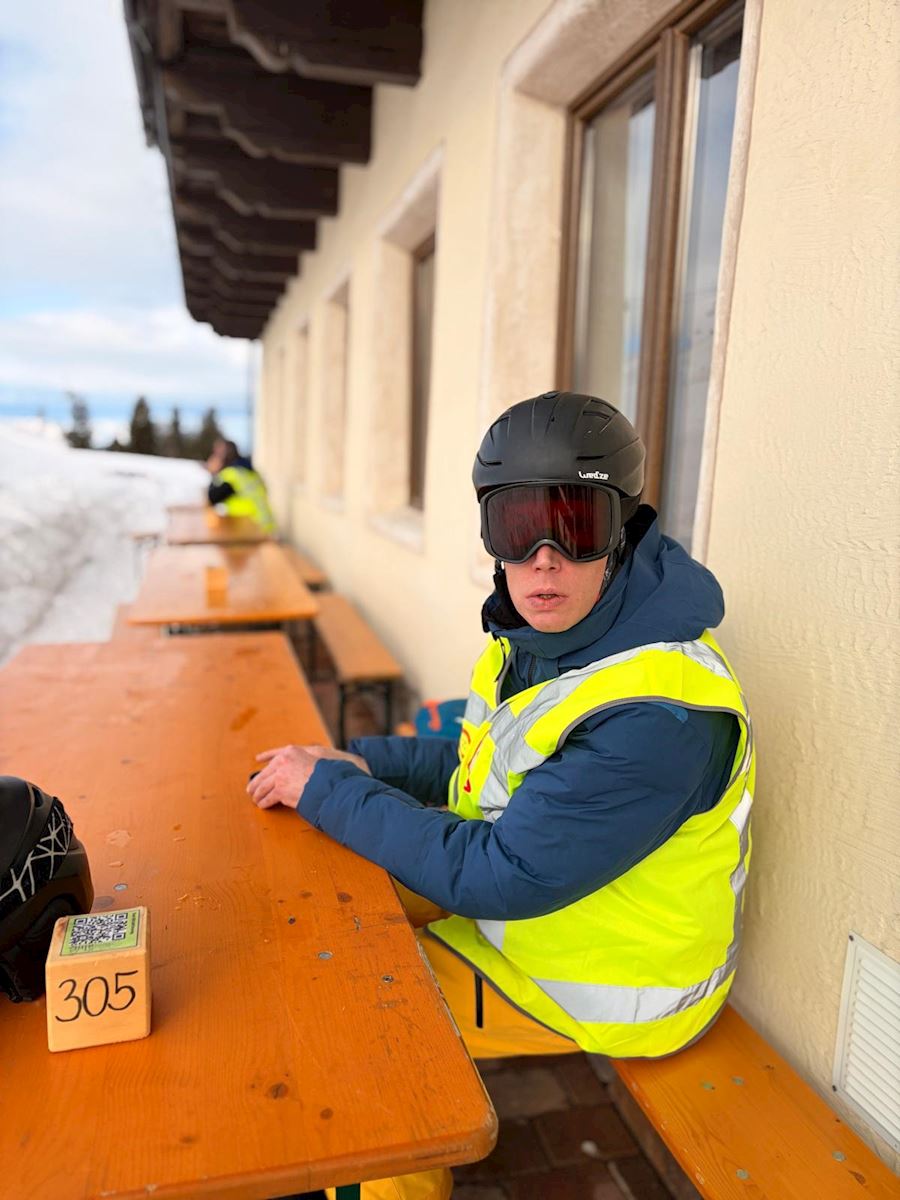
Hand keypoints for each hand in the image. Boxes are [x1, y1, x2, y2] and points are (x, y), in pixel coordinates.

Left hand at [247, 744, 369, 810]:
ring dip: (258, 794)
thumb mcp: (317, 757)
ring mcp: (280, 775)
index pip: (274, 754)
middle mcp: (283, 761)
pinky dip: (264, 803)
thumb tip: (298, 767)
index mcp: (291, 751)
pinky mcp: (280, 790)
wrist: (330, 783)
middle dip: (257, 782)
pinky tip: (263, 805)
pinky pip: (268, 798)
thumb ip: (306, 759)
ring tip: (256, 799)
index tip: (258, 759)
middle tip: (251, 789)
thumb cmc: (328, 772)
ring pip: (263, 786)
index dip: (265, 757)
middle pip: (264, 773)